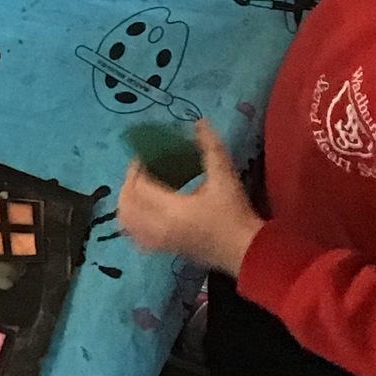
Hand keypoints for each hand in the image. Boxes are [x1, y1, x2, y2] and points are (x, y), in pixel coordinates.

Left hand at [118, 119, 264, 274]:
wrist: (249, 253)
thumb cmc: (235, 214)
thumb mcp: (224, 177)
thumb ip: (210, 148)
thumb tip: (199, 122)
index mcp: (170, 210)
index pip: (139, 186)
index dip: (136, 168)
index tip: (144, 156)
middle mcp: (158, 228)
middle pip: (126, 203)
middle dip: (127, 183)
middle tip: (140, 169)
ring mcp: (160, 242)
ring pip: (127, 222)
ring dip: (127, 202)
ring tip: (139, 187)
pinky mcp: (165, 250)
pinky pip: (136, 237)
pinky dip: (132, 222)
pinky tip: (144, 211)